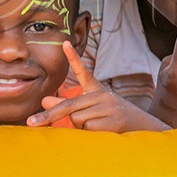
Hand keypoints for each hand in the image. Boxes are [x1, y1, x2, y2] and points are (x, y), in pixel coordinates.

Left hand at [27, 42, 168, 131]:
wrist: (144, 127)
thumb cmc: (113, 119)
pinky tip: (103, 131)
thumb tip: (45, 100)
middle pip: (69, 105)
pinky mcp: (114, 120)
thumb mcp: (92, 110)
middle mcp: (102, 95)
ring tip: (97, 126)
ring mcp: (109, 106)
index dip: (73, 57)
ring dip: (80, 127)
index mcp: (97, 90)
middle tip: (31, 122)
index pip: (83, 72)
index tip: (64, 43)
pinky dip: (90, 134)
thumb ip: (69, 105)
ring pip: (77, 119)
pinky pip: (88, 128)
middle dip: (49, 115)